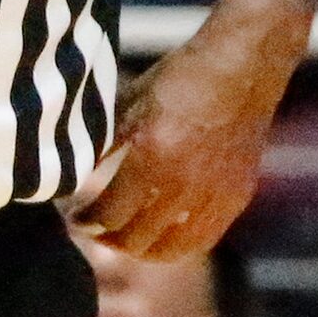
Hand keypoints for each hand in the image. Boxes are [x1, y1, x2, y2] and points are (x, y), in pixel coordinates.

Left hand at [75, 38, 277, 260]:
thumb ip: (104, 146)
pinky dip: (179, 244)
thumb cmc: (182, 77)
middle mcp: (183, 183)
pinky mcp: (237, 196)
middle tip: (96, 229)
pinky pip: (203, 238)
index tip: (76, 216)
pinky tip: (165, 233)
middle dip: (108, 238)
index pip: (108, 214)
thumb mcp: (131, 104)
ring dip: (143, 249)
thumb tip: (74, 177)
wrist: (243, 66)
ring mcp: (214, 194)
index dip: (86, 220)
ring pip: (170, 250)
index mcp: (151, 156)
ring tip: (127, 238)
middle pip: (135, 239)